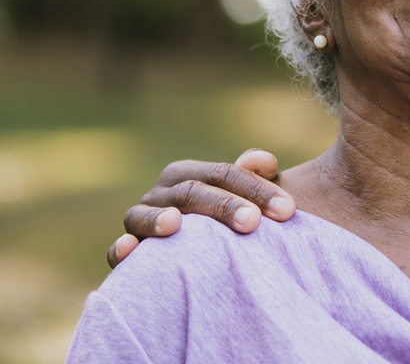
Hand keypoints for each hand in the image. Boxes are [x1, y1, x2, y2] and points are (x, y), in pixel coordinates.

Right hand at [106, 149, 295, 267]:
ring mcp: (141, 220)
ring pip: (146, 215)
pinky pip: (115, 250)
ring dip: (159, 219)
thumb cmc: (228, 222)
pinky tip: (130, 249)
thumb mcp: (245, 198)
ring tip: (176, 224)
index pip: (224, 173)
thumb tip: (265, 161)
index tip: (289, 210)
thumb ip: (254, 177)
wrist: (197, 253)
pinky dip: (120, 248)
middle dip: (224, 206)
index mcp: (191, 174)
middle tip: (253, 223)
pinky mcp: (127, 251)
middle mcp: (163, 193)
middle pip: (192, 192)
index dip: (257, 189)